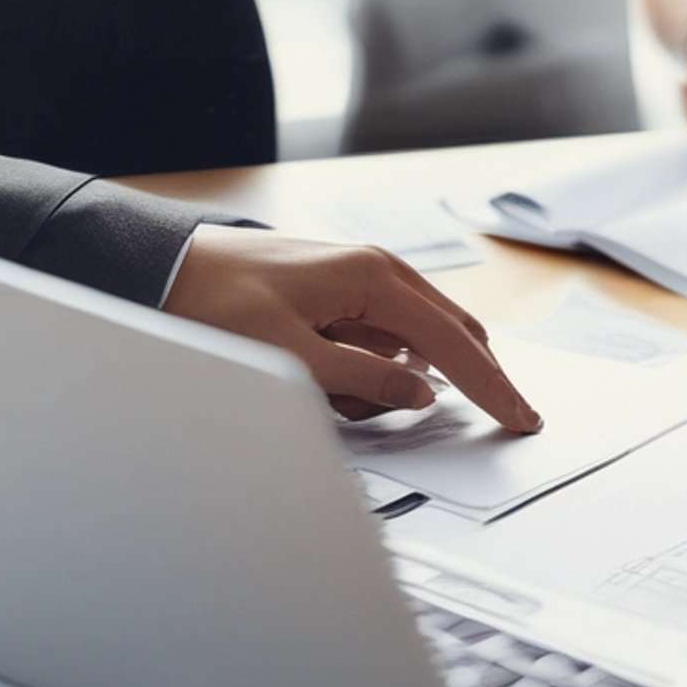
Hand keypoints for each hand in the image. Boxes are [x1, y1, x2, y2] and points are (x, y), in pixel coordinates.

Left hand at [165, 226, 541, 430]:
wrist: (165, 269)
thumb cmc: (219, 303)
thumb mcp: (294, 356)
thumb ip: (366, 379)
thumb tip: (422, 395)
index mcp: (375, 277)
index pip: (453, 341)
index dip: (491, 385)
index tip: (521, 416)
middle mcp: (378, 273)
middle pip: (451, 335)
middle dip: (467, 380)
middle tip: (497, 417)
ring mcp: (361, 284)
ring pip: (411, 347)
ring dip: (391, 382)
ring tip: (334, 394)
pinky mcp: (342, 300)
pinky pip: (379, 345)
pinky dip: (368, 373)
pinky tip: (328, 381)